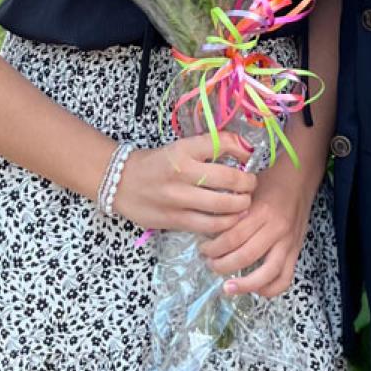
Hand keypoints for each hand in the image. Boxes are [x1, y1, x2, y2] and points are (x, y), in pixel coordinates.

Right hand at [112, 133, 256, 235]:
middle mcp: (182, 173)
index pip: (221, 144)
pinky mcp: (174, 220)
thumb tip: (243, 149)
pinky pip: (208, 226)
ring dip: (241, 207)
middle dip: (248, 184)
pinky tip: (229, 220)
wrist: (119, 183)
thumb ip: (208, 148)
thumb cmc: (155, 163)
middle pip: (229, 180)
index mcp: (183, 150)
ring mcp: (178, 199)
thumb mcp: (179, 147)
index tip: (249, 156)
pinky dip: (225, 224)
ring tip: (244, 204)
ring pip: (222, 207)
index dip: (243, 151)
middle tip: (251, 185)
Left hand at [201, 174, 313, 298]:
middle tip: (210, 264)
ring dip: (244, 285)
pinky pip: (285, 278)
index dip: (213, 248)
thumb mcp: (247, 189)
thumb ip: (232, 209)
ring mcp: (288, 242)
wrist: (299, 178)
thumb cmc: (269, 182)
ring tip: (228, 286)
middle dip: (222, 266)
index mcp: (261, 211)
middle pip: (245, 257)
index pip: (232, 238)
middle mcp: (276, 229)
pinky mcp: (296, 251)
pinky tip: (254, 289)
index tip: (203, 249)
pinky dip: (269, 289)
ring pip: (267, 274)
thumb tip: (209, 230)